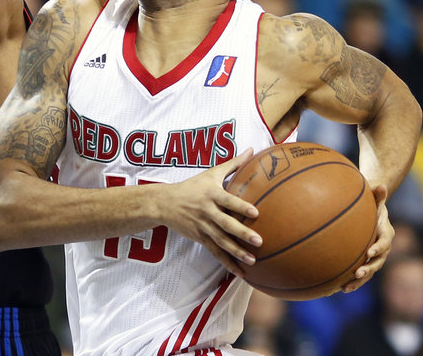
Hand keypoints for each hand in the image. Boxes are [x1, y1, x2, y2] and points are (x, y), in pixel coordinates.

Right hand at [161, 149, 260, 276]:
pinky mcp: (199, 238)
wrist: (164, 203)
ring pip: (221, 241)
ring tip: (252, 260)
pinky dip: (227, 262)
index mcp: (212, 195)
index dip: (241, 206)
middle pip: (226, 224)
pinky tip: (240, 271)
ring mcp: (203, 226)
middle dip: (242, 233)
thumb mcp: (211, 173)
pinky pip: (215, 252)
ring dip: (237, 252)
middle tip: (258, 241)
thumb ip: (234, 163)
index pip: (228, 201)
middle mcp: (207, 211)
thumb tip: (253, 149)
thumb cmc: (192, 186)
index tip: (256, 212)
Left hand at [342, 184, 391, 292]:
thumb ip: (378, 194)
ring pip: (368, 272)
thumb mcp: (375, 198)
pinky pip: (358, 273)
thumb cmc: (373, 204)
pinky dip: (349, 281)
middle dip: (368, 270)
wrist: (373, 214)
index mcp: (386, 233)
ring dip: (358, 281)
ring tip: (345, 288)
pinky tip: (334, 288)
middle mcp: (382, 248)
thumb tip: (381, 185)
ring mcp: (374, 257)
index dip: (378, 248)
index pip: (384, 242)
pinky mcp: (364, 262)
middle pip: (377, 263)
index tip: (369, 253)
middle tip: (358, 273)